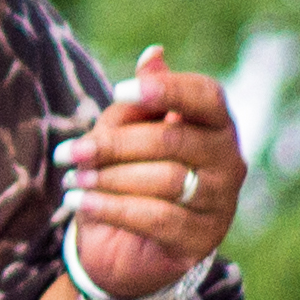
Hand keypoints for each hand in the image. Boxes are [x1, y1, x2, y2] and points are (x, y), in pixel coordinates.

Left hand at [54, 46, 244, 299]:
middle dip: (114, 144)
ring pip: (166, 179)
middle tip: (69, 152)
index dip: (167, 90)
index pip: (206, 96)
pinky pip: (157, 218)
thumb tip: (153, 54)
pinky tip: (79, 202)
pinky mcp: (202, 241)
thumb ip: (140, 100)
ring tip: (72, 178)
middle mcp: (230, 162)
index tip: (117, 91)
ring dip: (109, 177)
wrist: (122, 245)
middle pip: (174, 140)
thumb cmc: (127, 173)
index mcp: (215, 125)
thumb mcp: (125, 131)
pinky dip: (112, 207)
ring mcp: (221, 203)